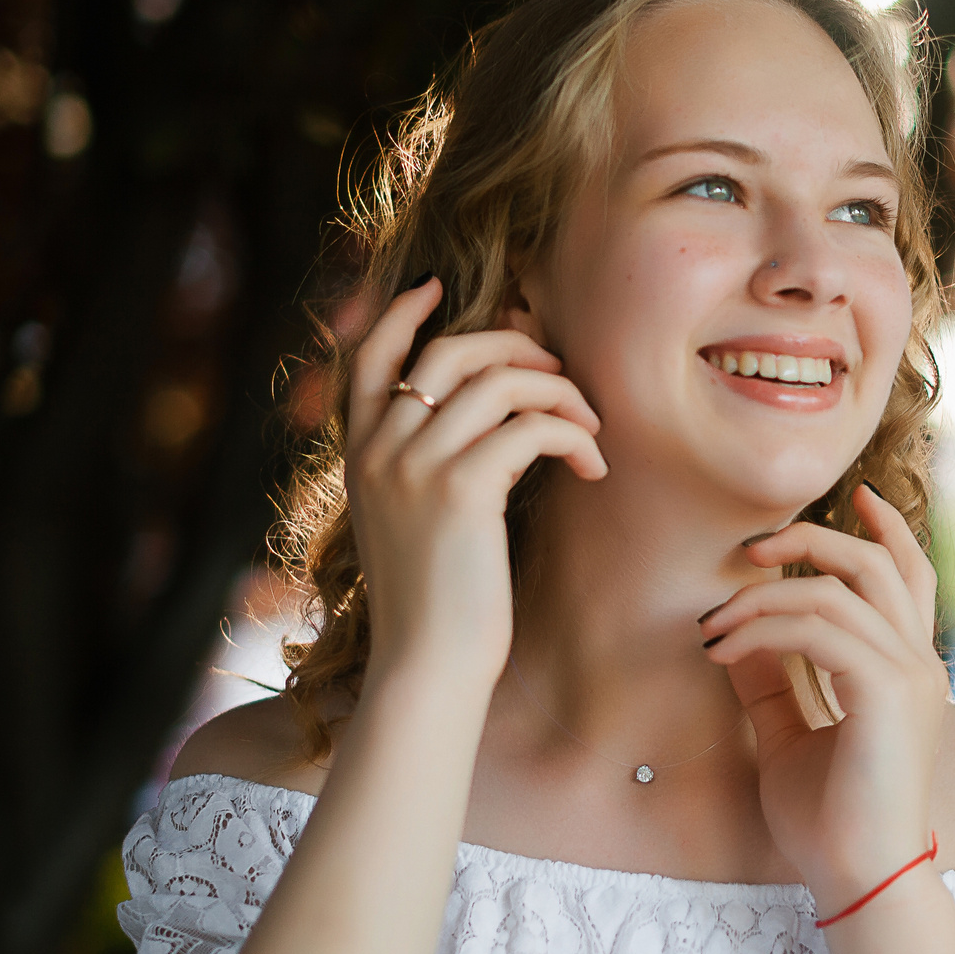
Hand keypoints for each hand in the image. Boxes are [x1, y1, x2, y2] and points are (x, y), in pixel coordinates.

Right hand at [342, 280, 606, 684]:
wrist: (426, 666)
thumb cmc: (436, 603)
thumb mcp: (415, 520)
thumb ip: (433, 462)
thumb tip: (498, 413)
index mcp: (361, 454)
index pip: (371, 358)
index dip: (402, 313)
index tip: (438, 287)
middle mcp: (380, 449)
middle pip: (449, 351)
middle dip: (516, 349)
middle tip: (560, 376)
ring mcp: (415, 464)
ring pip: (499, 381)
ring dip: (560, 393)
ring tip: (591, 430)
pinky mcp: (461, 488)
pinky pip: (531, 426)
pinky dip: (574, 436)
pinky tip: (592, 466)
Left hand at [699, 486, 947, 913]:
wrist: (859, 878)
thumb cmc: (828, 822)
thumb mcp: (787, 739)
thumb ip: (771, 685)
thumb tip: (738, 637)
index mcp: (910, 671)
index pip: (911, 577)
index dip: (886, 531)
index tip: (855, 497)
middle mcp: (920, 664)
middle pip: (877, 565)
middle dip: (811, 541)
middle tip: (751, 550)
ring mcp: (911, 676)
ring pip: (838, 591)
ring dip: (764, 596)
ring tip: (716, 624)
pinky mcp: (887, 692)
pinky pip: (819, 629)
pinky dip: (764, 628)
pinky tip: (726, 650)